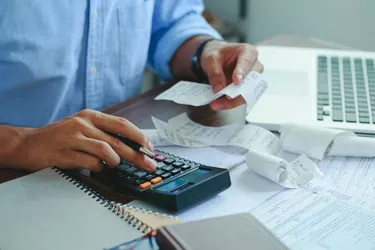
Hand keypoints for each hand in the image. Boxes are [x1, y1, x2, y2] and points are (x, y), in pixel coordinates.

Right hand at [14, 109, 155, 171]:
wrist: (28, 143)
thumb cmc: (60, 137)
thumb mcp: (82, 127)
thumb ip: (103, 133)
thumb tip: (132, 146)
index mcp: (91, 115)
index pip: (122, 124)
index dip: (139, 136)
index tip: (150, 148)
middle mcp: (84, 123)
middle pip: (118, 140)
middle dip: (137, 154)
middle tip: (149, 165)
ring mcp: (74, 137)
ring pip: (107, 150)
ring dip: (116, 162)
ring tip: (114, 165)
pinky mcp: (66, 152)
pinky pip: (91, 162)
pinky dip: (99, 167)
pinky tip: (96, 167)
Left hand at [200, 40, 263, 110]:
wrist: (216, 59)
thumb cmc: (217, 54)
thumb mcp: (211, 59)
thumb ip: (215, 73)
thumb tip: (219, 89)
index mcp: (248, 52)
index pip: (247, 62)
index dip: (242, 72)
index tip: (236, 82)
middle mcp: (254, 66)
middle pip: (251, 81)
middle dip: (238, 92)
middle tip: (225, 98)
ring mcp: (252, 79)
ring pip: (247, 93)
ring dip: (233, 101)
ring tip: (217, 104)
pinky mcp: (246, 89)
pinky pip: (241, 98)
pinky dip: (230, 103)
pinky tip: (219, 104)